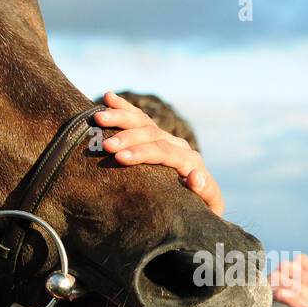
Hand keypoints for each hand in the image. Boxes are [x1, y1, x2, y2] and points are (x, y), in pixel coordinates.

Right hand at [94, 91, 223, 215]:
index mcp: (191, 161)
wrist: (201, 202)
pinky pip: (139, 118)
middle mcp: (179, 146)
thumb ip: (205, 191)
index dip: (142, 153)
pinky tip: (108, 97)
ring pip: (143, 122)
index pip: (165, 152)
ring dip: (121, 117)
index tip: (120, 157)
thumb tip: (195, 176)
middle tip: (106, 146)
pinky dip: (124, 107)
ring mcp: (167, 139)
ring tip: (98, 117)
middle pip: (152, 134)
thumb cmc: (201, 209)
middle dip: (128, 138)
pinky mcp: (157, 138)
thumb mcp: (208, 204)